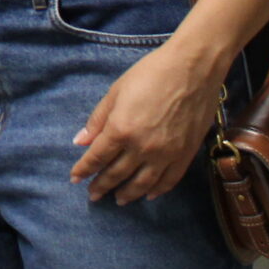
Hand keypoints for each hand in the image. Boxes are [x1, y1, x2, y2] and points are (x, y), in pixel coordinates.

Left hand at [69, 42, 225, 204]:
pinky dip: (157, 190)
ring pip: (142, 184)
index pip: (96, 158)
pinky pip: (169, 180)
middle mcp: (141, 147)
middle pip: (117, 174)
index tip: (75, 178)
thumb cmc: (151, 73)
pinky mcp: (185, 155)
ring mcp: (165, 154)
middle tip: (93, 195)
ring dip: (128, 194)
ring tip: (118, 200)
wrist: (193, 68)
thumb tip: (80, 142)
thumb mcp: (116, 91)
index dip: (84, 170)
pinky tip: (149, 195)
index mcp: (120, 129)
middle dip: (101, 186)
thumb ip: (98, 119)